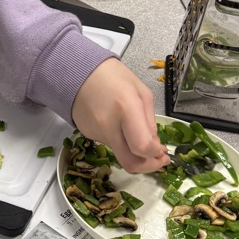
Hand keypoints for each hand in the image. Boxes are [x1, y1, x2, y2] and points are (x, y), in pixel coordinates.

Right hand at [71, 58, 168, 173]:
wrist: (76, 72)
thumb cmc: (112, 76)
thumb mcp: (141, 92)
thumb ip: (150, 121)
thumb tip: (154, 145)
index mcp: (126, 108)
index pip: (142, 147)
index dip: (156, 155)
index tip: (162, 150)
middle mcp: (108, 125)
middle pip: (130, 163)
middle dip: (148, 167)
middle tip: (157, 159)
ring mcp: (95, 132)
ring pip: (120, 153)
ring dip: (133, 150)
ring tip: (135, 131)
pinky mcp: (88, 135)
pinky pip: (109, 144)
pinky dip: (119, 140)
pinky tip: (117, 123)